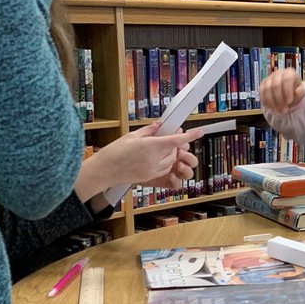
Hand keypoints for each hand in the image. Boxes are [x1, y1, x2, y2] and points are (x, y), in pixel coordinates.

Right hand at [75, 121, 205, 201]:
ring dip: (169, 154)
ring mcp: (154, 170)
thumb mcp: (132, 136)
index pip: (176, 140)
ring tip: (155, 149)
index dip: (190, 136)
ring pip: (171, 161)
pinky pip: (165, 169)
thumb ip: (150, 130)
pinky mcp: (151, 178)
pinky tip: (153, 158)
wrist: (105, 170)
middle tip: (165, 136)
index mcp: (151, 146)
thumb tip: (161, 125)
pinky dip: (164, 163)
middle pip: (175, 151)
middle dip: (174, 145)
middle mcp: (155, 160)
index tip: (199, 132)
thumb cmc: (115, 152)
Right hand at [260, 68, 304, 115]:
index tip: (289, 101)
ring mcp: (269, 78)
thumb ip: (301, 92)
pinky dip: (266, 102)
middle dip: (279, 99)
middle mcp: (278, 73)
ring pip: (267, 90)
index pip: (287, 79)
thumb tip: (297, 91)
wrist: (287, 94)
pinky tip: (271, 108)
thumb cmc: (294, 92)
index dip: (287, 91)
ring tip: (278, 111)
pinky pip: (261, 93)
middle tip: (284, 109)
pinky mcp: (262, 85)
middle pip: (275, 85)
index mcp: (289, 73)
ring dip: (272, 102)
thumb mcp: (301, 93)